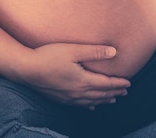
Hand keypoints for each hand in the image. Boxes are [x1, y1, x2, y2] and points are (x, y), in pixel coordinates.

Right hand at [16, 43, 130, 108]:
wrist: (26, 69)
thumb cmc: (49, 56)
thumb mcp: (73, 50)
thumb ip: (94, 51)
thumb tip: (114, 52)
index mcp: (83, 81)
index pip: (106, 84)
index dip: (118, 84)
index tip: (129, 83)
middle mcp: (77, 92)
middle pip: (101, 94)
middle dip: (114, 92)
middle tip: (125, 91)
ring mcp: (68, 98)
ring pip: (91, 101)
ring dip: (104, 100)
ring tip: (112, 99)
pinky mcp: (60, 99)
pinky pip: (79, 105)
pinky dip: (89, 105)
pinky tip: (92, 105)